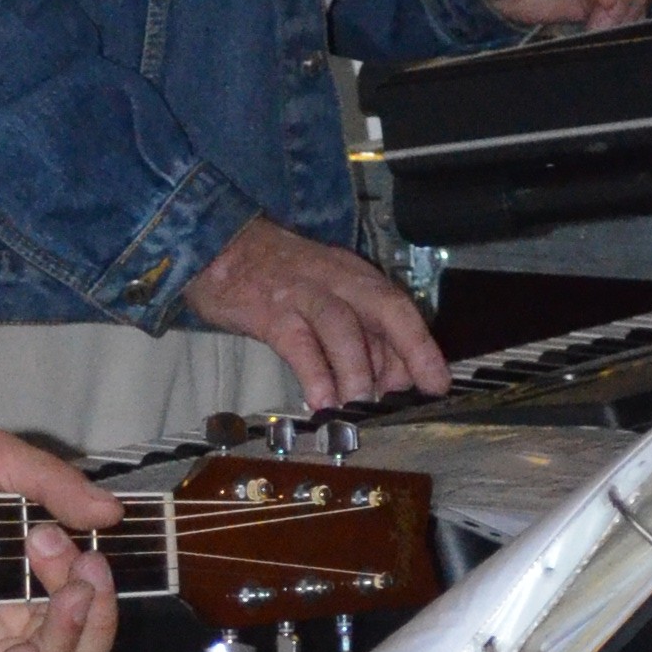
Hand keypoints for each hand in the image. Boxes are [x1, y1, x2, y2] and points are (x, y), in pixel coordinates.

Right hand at [182, 215, 447, 411]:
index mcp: (352, 275)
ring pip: (343, 328)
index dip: (421, 346)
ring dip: (355, 371)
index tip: (437, 382)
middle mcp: (335, 279)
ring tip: (357, 407)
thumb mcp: (320, 295)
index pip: (398, 308)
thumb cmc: (269, 277)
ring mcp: (302, 292)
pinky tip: (320, 401)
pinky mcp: (269, 310)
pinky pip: (298, 344)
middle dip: (408, 352)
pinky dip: (314, 373)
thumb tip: (383, 379)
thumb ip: (352, 332)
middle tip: (414, 395)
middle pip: (385, 310)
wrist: (214, 244)